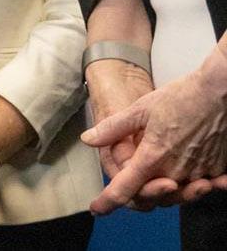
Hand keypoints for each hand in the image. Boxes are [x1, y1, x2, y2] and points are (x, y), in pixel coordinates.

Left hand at [85, 49, 226, 213]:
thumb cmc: (181, 97)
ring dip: (168, 190)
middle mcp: (175, 170)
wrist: (220, 92)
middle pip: (153, 195)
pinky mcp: (218, 169)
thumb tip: (89, 139)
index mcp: (152, 157)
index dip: (108, 201)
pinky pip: (201, 185)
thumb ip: (113, 128)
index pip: (125, 189)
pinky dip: (193, 184)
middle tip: (138, 181)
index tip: (97, 209)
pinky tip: (193, 175)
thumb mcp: (140, 109)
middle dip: (142, 193)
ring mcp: (199, 172)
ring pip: (178, 193)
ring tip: (164, 179)